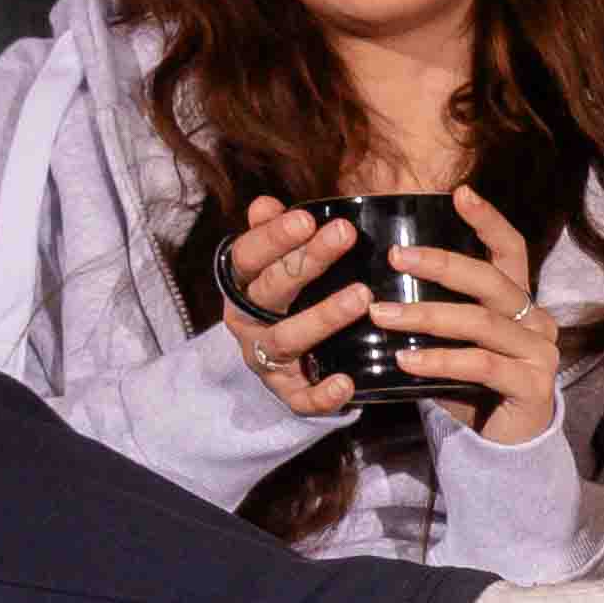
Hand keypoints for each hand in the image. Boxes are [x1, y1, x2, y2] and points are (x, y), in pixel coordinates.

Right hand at [219, 198, 360, 412]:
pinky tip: (346, 382)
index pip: (247, 256)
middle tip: (345, 235)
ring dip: (323, 318)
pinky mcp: (286, 393)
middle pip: (271, 290)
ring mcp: (264, 358)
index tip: (307, 217)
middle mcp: (246, 321)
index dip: (273, 237)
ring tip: (361, 298)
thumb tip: (265, 204)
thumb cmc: (289, 300)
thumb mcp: (279, 265)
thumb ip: (276, 234)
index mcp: (242, 285)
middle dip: (307, 262)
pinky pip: (301, 398)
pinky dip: (322, 393)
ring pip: (286, 340)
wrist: (287, 364)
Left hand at [383, 189, 562, 446]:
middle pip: (492, 281)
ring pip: (481, 323)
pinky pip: (481, 365)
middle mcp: (538, 321)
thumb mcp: (454, 343)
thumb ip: (437, 312)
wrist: (504, 449)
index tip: (458, 193)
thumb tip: (377, 280)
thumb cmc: (472, 389)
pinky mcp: (534, 387)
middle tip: (395, 256)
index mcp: (521, 303)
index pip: (511, 250)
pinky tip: (405, 360)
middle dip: (442, 264)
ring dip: (426, 316)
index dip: (488, 221)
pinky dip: (440, 361)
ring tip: (381, 314)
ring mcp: (540, 354)